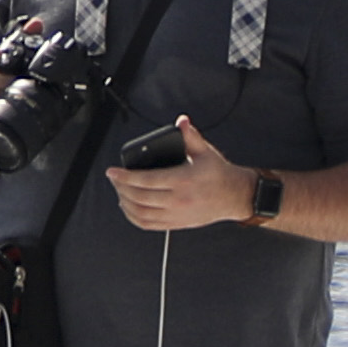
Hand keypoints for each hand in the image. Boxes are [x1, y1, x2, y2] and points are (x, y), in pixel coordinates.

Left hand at [109, 117, 252, 231]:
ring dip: (126, 203)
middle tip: (114, 179)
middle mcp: (178, 200)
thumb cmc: (219, 173)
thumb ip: (190, 136)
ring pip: (142, 213)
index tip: (112, 172)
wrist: (235, 197)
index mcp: (183, 180)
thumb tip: (181, 121)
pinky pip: (149, 225)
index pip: (147, 180)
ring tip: (119, 191)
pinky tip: (129, 208)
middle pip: (140, 197)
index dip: (125, 177)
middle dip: (121, 188)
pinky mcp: (177, 223)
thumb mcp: (205, 151)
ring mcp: (177, 214)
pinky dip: (134, 217)